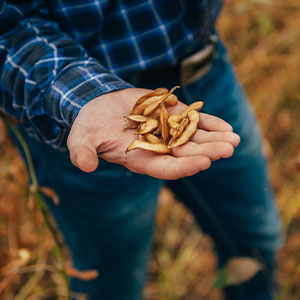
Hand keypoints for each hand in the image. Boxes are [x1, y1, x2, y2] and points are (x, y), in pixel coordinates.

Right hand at [67, 88, 239, 179]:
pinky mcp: (172, 117)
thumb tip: (84, 165)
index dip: (183, 166)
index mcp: (140, 159)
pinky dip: (209, 123)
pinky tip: (226, 126)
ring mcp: (167, 133)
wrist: (100, 106)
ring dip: (214, 139)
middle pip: (186, 154)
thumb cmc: (90, 126)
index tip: (203, 163)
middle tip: (228, 149)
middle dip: (207, 152)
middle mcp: (158, 149)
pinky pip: (194, 121)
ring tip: (234, 139)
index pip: (165, 168)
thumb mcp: (82, 138)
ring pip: (195, 139)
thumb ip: (82, 151)